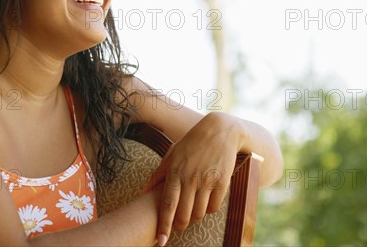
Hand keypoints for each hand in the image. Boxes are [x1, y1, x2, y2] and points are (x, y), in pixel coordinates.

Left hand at [143, 112, 245, 245]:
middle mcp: (191, 178)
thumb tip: (143, 192)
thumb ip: (158, 174)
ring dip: (195, 216)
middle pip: (184, 214)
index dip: (163, 226)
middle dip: (180, 224)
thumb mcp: (172, 154)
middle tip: (179, 223)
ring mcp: (207, 181)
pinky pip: (214, 207)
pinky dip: (209, 208)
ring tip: (193, 209)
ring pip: (199, 213)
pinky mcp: (223, 182)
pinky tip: (206, 201)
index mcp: (176, 172)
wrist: (220, 130)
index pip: (167, 205)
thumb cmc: (193, 142)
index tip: (160, 241)